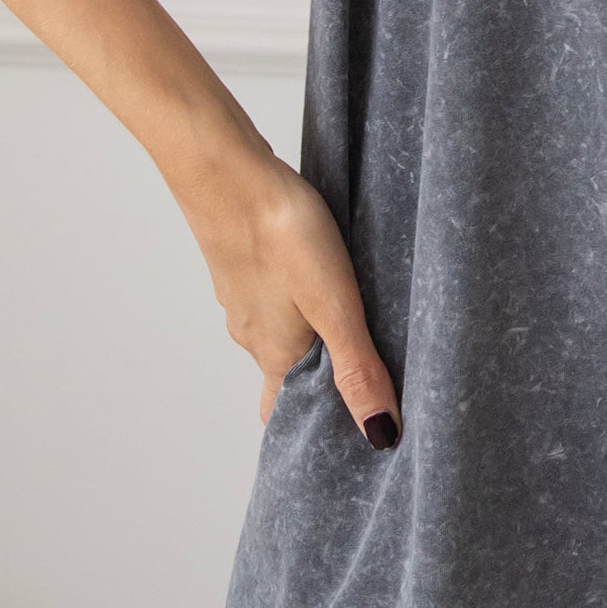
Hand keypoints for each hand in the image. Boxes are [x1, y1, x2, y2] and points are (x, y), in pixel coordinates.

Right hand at [177, 138, 403, 444]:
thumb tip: (380, 437)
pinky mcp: (241, 260)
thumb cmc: (282, 236)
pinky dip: (295, 295)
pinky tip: (317, 272)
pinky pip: (271, 293)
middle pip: (283, 373)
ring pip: (277, 330)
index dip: (312, 425)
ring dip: (310, 333)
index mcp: (275, 354)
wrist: (226, 170)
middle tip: (363, 373)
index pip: (283, 412)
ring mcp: (242, 295)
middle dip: (319, 379)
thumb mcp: (335, 307)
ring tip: (352, 318)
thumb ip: (358, 369)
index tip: (345, 431)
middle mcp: (252, 332)